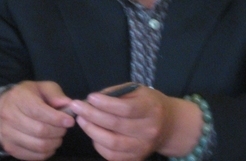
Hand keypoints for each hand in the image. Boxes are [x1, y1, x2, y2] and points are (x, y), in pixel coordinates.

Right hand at [0, 81, 75, 159]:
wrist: (6, 107)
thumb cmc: (29, 96)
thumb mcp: (43, 88)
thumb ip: (55, 94)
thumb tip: (68, 105)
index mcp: (19, 98)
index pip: (39, 112)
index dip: (57, 118)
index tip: (70, 121)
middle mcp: (9, 116)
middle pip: (40, 131)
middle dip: (58, 131)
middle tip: (64, 128)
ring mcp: (7, 134)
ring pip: (38, 145)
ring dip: (54, 143)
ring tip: (58, 136)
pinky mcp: (10, 148)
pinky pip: (33, 156)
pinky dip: (47, 152)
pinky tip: (50, 143)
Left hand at [69, 84, 202, 160]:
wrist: (169, 125)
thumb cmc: (149, 103)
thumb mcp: (138, 90)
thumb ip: (117, 93)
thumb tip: (93, 99)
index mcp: (151, 109)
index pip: (125, 108)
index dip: (105, 103)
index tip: (90, 97)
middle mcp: (149, 130)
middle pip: (115, 125)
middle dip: (92, 115)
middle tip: (77, 107)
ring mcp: (143, 147)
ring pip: (112, 143)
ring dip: (91, 131)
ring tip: (81, 119)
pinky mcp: (136, 159)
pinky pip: (112, 155)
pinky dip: (98, 144)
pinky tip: (92, 132)